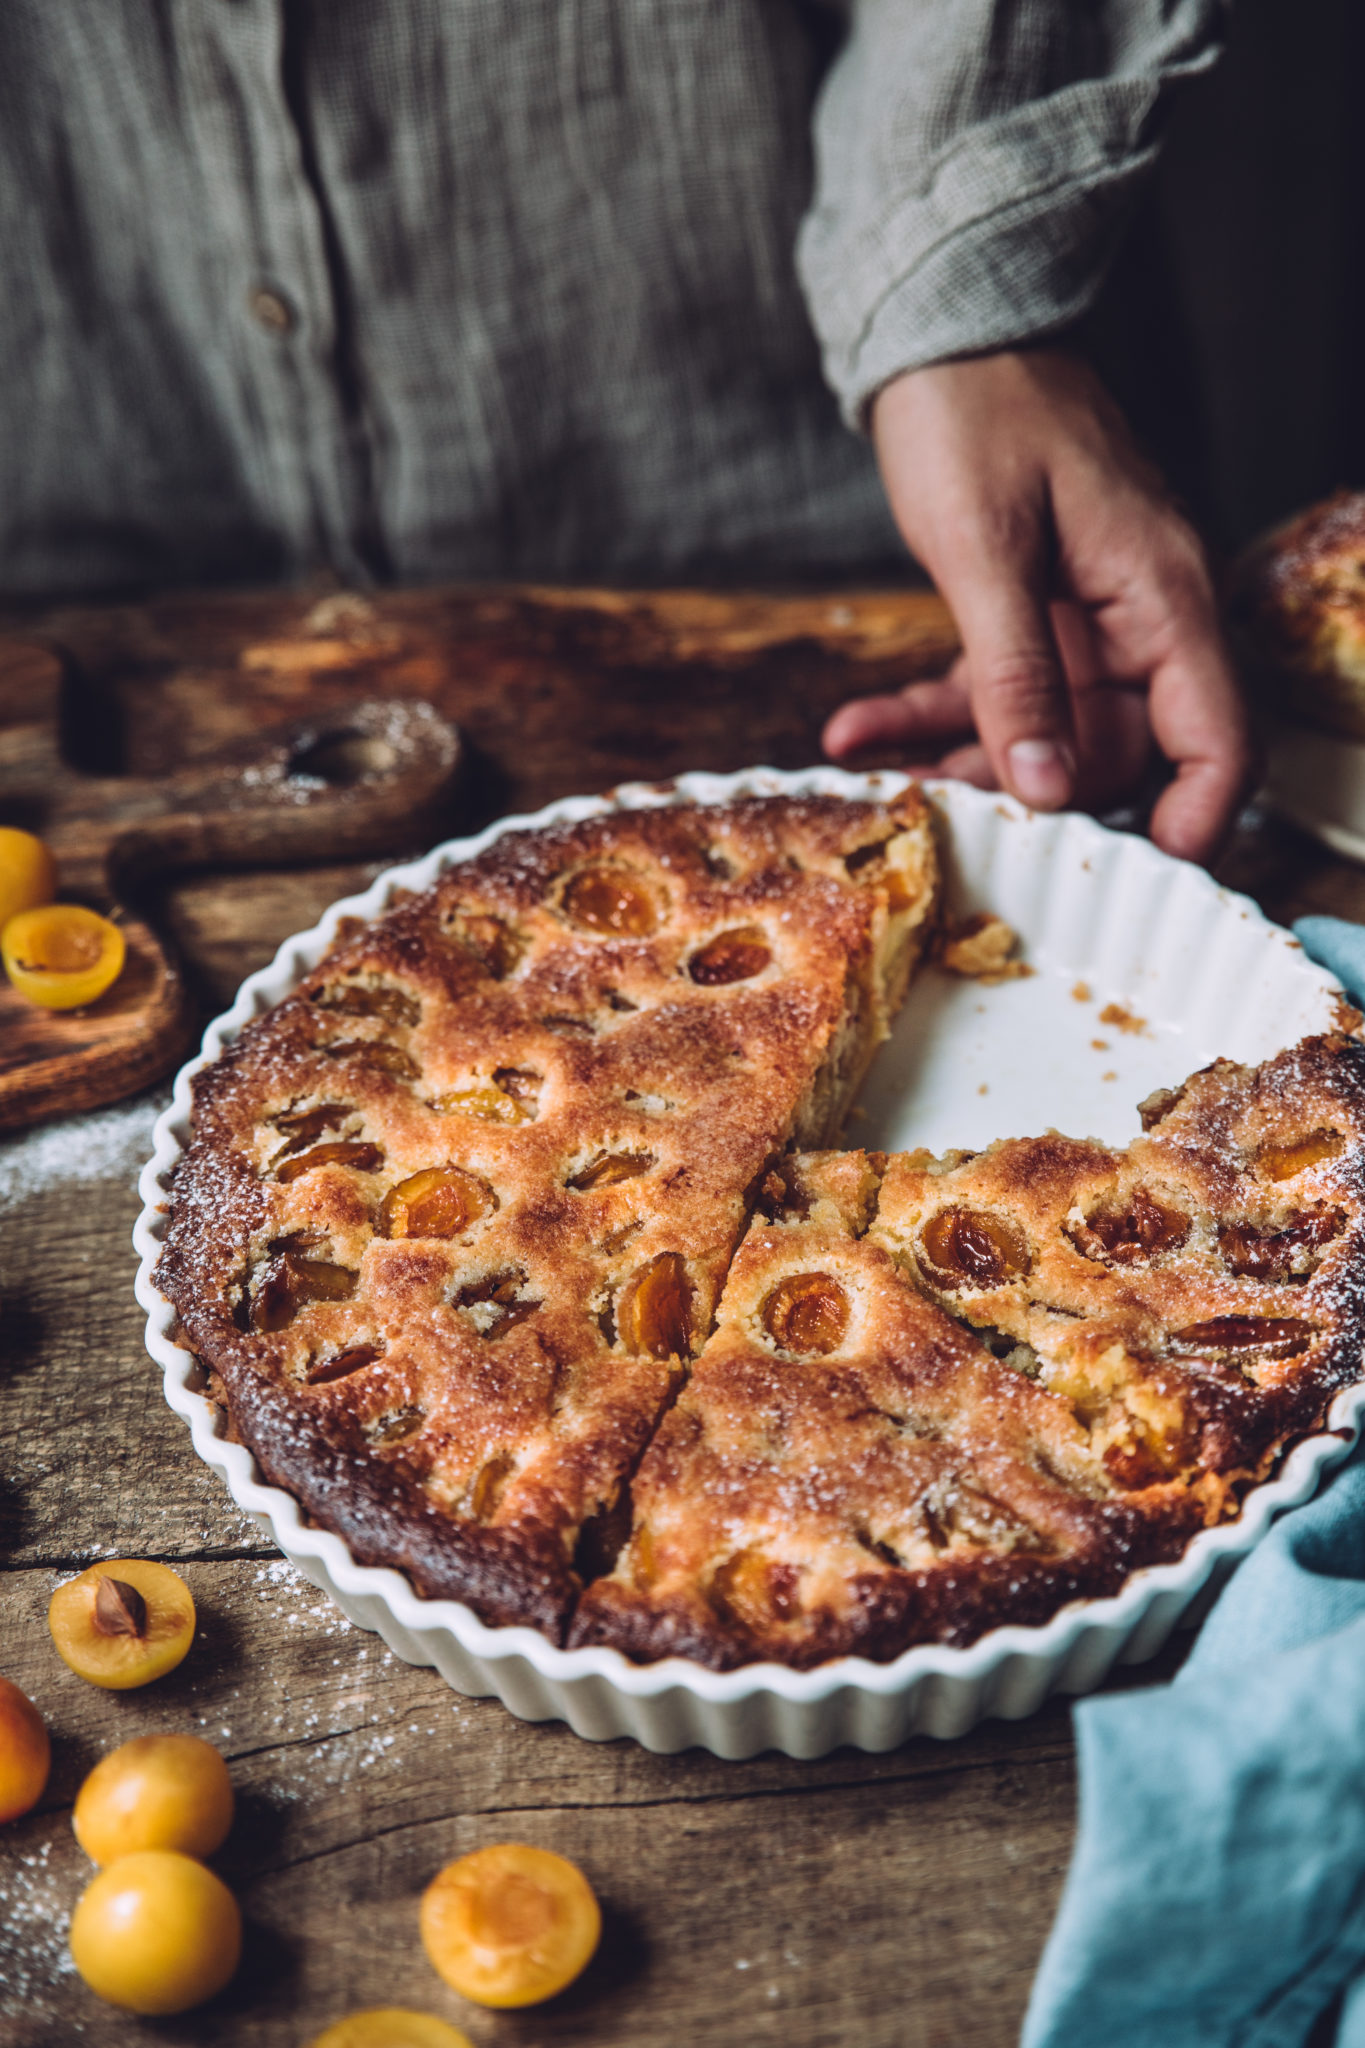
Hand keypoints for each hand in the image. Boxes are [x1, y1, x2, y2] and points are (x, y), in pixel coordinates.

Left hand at [822, 349, 1253, 863]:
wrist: (936, 330)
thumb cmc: (976, 410)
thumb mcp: (987, 549)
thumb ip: (1018, 675)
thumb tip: (1048, 788)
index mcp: (1161, 596)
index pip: (1216, 738)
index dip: (1192, 819)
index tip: (1136, 880)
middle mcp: (1134, 618)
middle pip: (1118, 753)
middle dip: (1039, 799)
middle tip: (958, 830)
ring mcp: (1078, 619)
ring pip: (1042, 732)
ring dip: (964, 763)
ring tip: (886, 783)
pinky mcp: (1022, 614)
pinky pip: (986, 689)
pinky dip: (923, 713)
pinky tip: (853, 733)